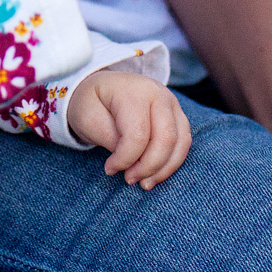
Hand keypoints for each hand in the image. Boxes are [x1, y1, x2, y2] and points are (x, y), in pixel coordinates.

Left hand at [66, 70, 191, 188]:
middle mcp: (158, 93)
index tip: (109, 169)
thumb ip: (110, 139)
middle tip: (129, 179)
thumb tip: (133, 160)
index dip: (125, 159)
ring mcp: (171, 103)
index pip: (138, 134)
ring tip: (144, 182)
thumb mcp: (88, 119)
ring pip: (180, 142)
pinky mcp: (177, 115)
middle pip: (165, 138)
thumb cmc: (91, 104)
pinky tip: (154, 173)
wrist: (101, 88)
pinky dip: (172, 162)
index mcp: (132, 91)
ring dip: (164, 168)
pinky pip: (184, 143)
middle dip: (148, 167)